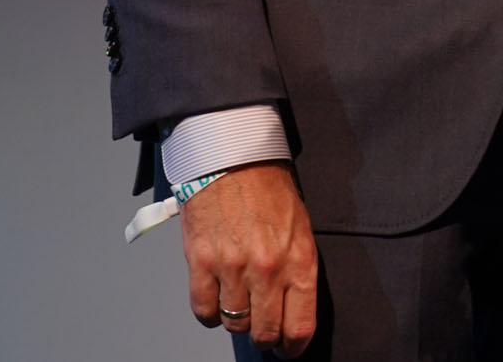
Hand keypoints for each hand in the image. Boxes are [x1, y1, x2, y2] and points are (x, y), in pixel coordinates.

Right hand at [179, 162, 318, 357]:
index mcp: (299, 260)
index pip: (299, 325)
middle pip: (264, 333)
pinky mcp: (201, 263)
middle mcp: (267, 268)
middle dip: (266, 339)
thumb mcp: (300, 229)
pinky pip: (203, 310)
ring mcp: (232, 267)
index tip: (289, 349)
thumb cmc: (269, 191)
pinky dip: (209, 312)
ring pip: (233, 323)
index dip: (293, 347)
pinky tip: (217, 298)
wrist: (233, 159)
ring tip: (241, 303)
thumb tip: (292, 310)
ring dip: (237, 320)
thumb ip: (298, 270)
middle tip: (264, 334)